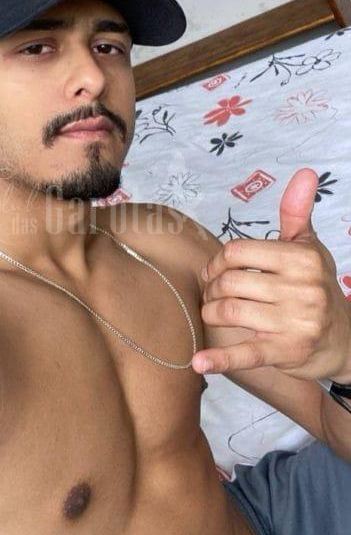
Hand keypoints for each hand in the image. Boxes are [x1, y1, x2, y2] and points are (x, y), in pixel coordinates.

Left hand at [192, 168, 350, 380]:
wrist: (345, 340)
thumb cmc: (316, 287)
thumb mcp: (309, 247)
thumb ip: (297, 212)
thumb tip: (305, 172)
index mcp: (301, 258)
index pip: (237, 251)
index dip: (217, 262)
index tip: (216, 272)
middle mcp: (301, 288)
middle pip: (228, 281)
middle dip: (212, 289)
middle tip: (213, 295)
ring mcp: (295, 322)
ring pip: (229, 311)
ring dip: (212, 313)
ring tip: (215, 313)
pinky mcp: (286, 352)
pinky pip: (247, 353)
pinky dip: (220, 359)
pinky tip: (199, 362)